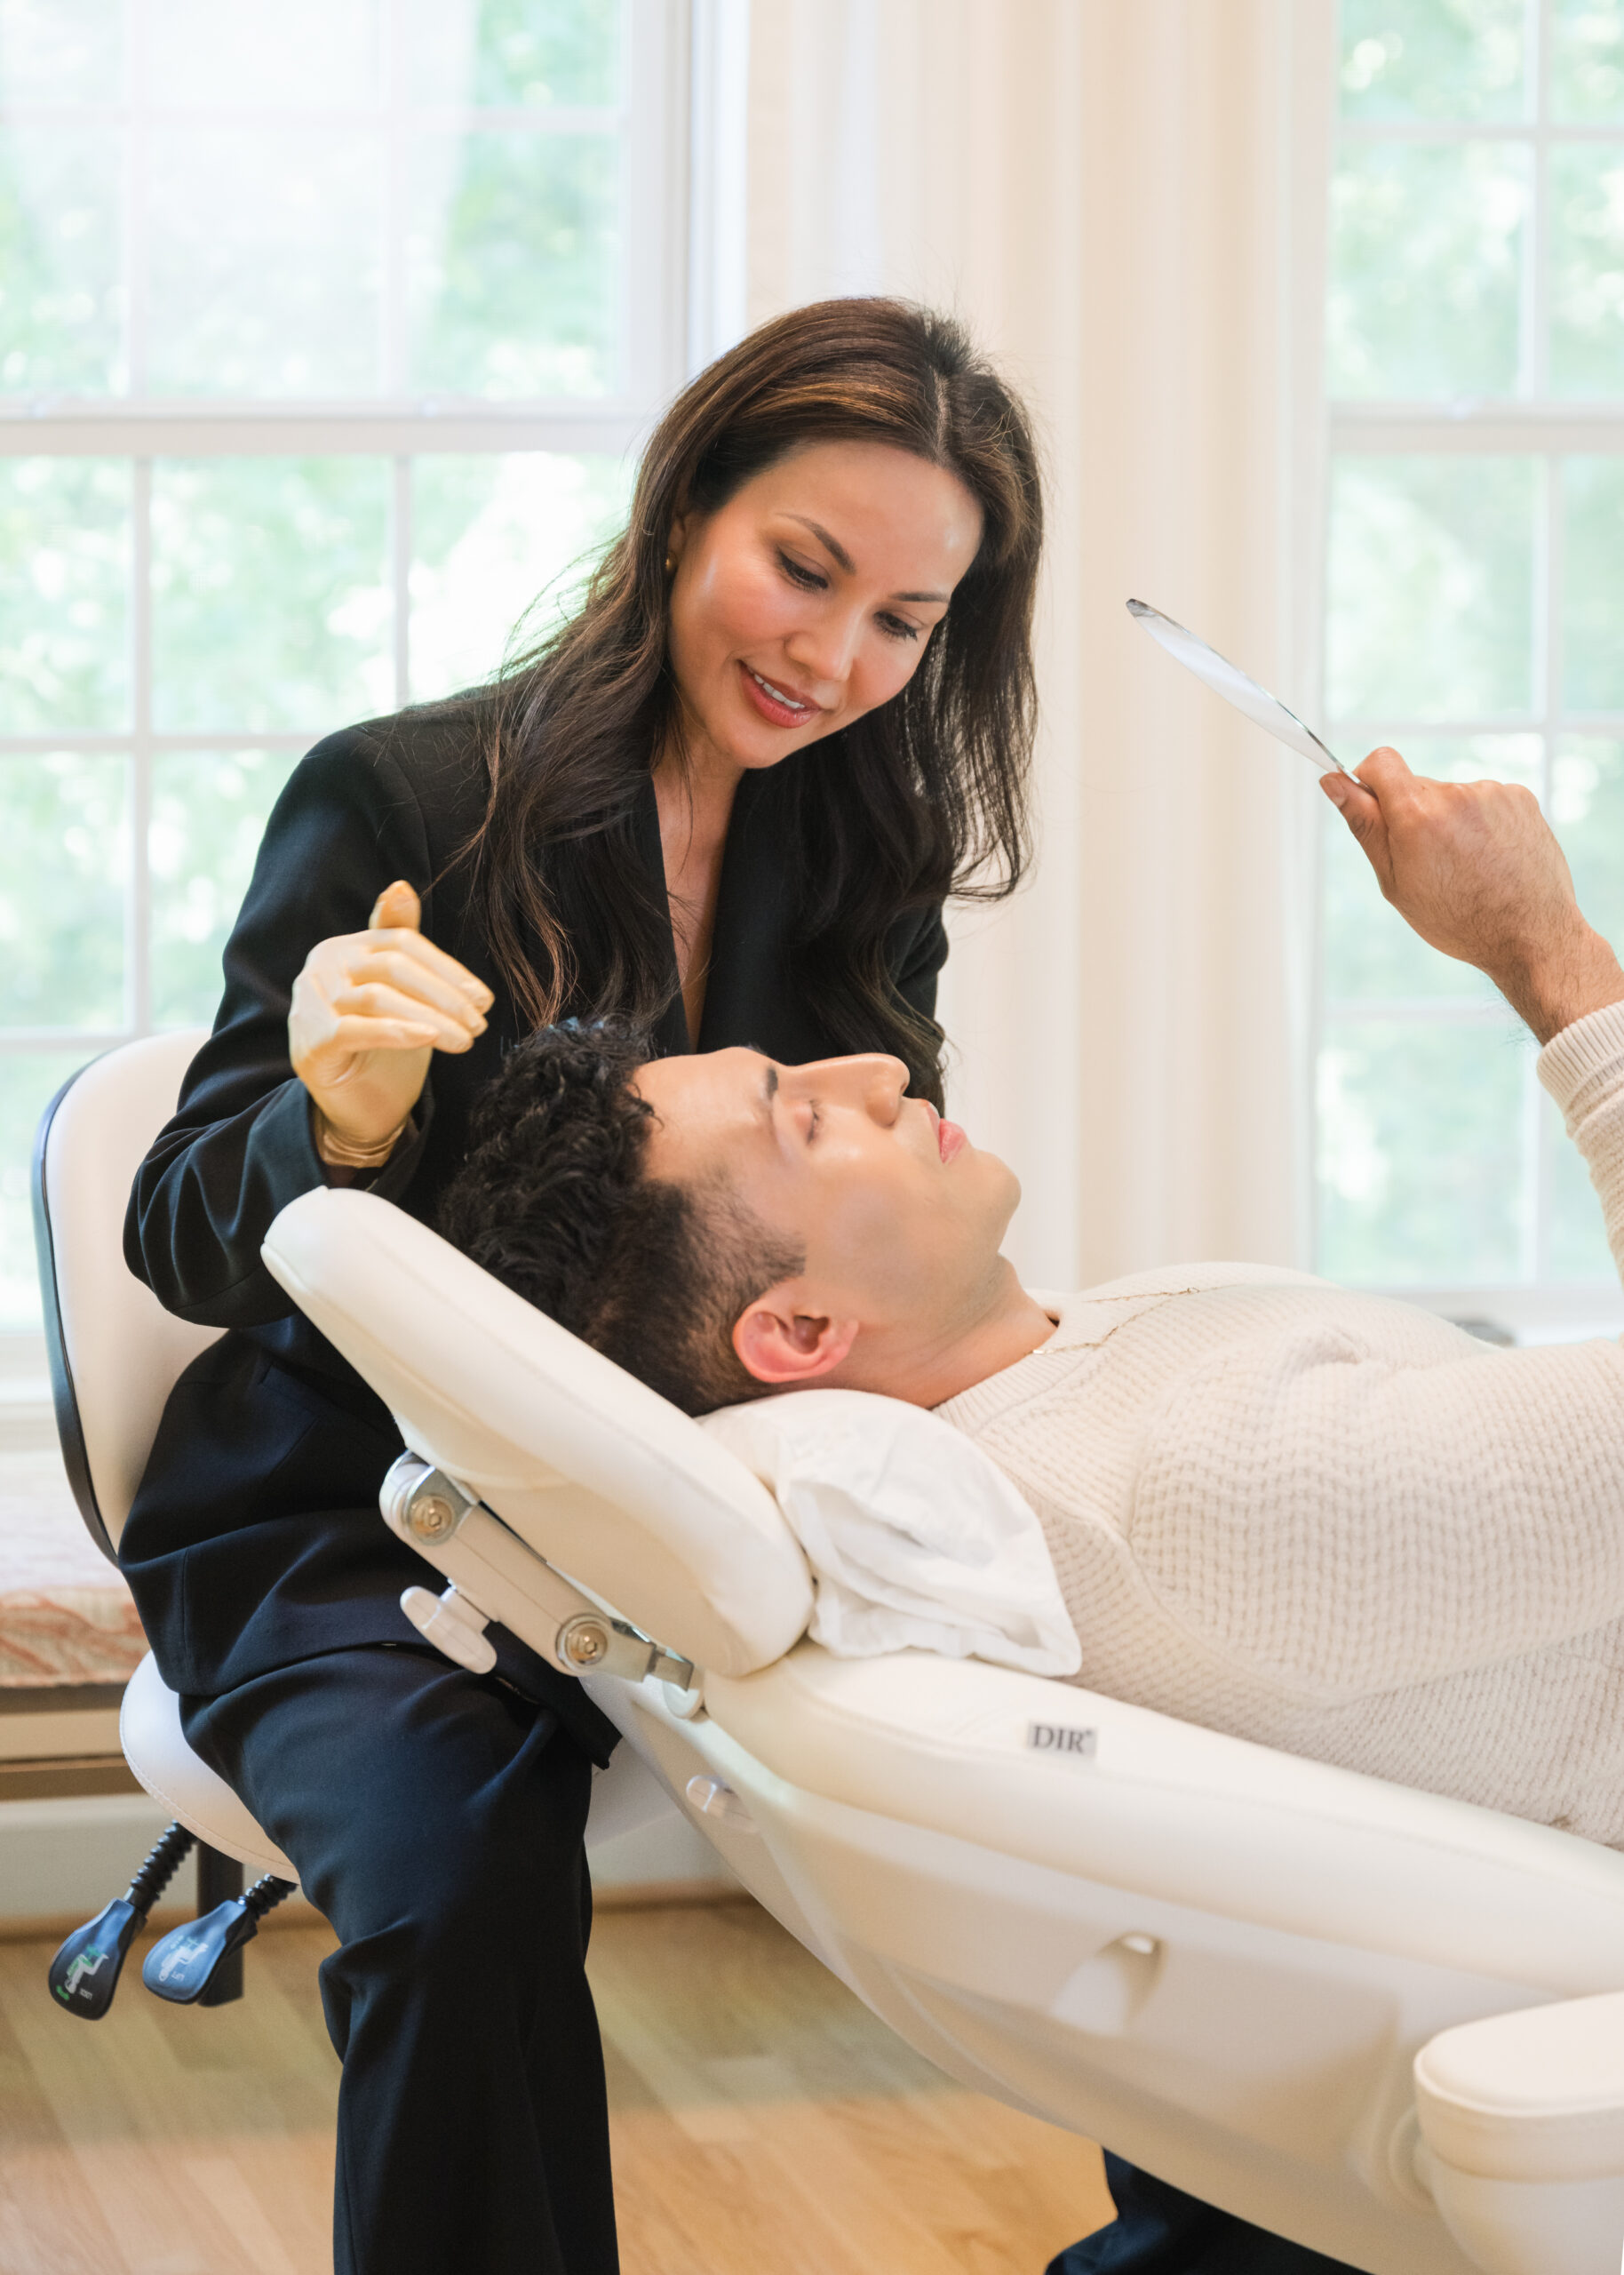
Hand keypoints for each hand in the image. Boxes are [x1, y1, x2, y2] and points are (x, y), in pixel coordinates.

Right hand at [288, 881, 493, 1160]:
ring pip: (379, 998)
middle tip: (479, 1023)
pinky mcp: (310, 1042)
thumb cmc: (387, 1044)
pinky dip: (396, 1031)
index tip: (485, 999)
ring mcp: (310, 1003)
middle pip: (392, 967)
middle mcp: (322, 966)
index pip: (403, 944)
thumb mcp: (403, 992)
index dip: (448, 970)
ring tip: (465, 1039)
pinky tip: (428, 1038)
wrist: (360, 1106)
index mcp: (346, 947)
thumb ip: (402, 943)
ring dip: (431, 1018)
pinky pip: (355, 1030)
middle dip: (444, 995)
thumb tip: (400, 887)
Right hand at [1321, 748, 1623, 1043]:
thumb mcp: (1395, 881)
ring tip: (1466, 867)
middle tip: (1429, 863)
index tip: (1373, 805)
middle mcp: (1455, 794)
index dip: (1369, 779)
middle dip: (1412, 816)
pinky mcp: (1520, 797)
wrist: (1530, 934)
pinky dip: (1480, 823)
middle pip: (1415, 787)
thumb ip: (1365, 825)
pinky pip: (1483, 801)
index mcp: (1417, 815)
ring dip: (1449, 822)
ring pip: (1451, 797)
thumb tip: (1333, 781)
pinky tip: (1489, 858)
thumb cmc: (1457, 919)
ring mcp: (1492, 793)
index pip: (1381, 762)